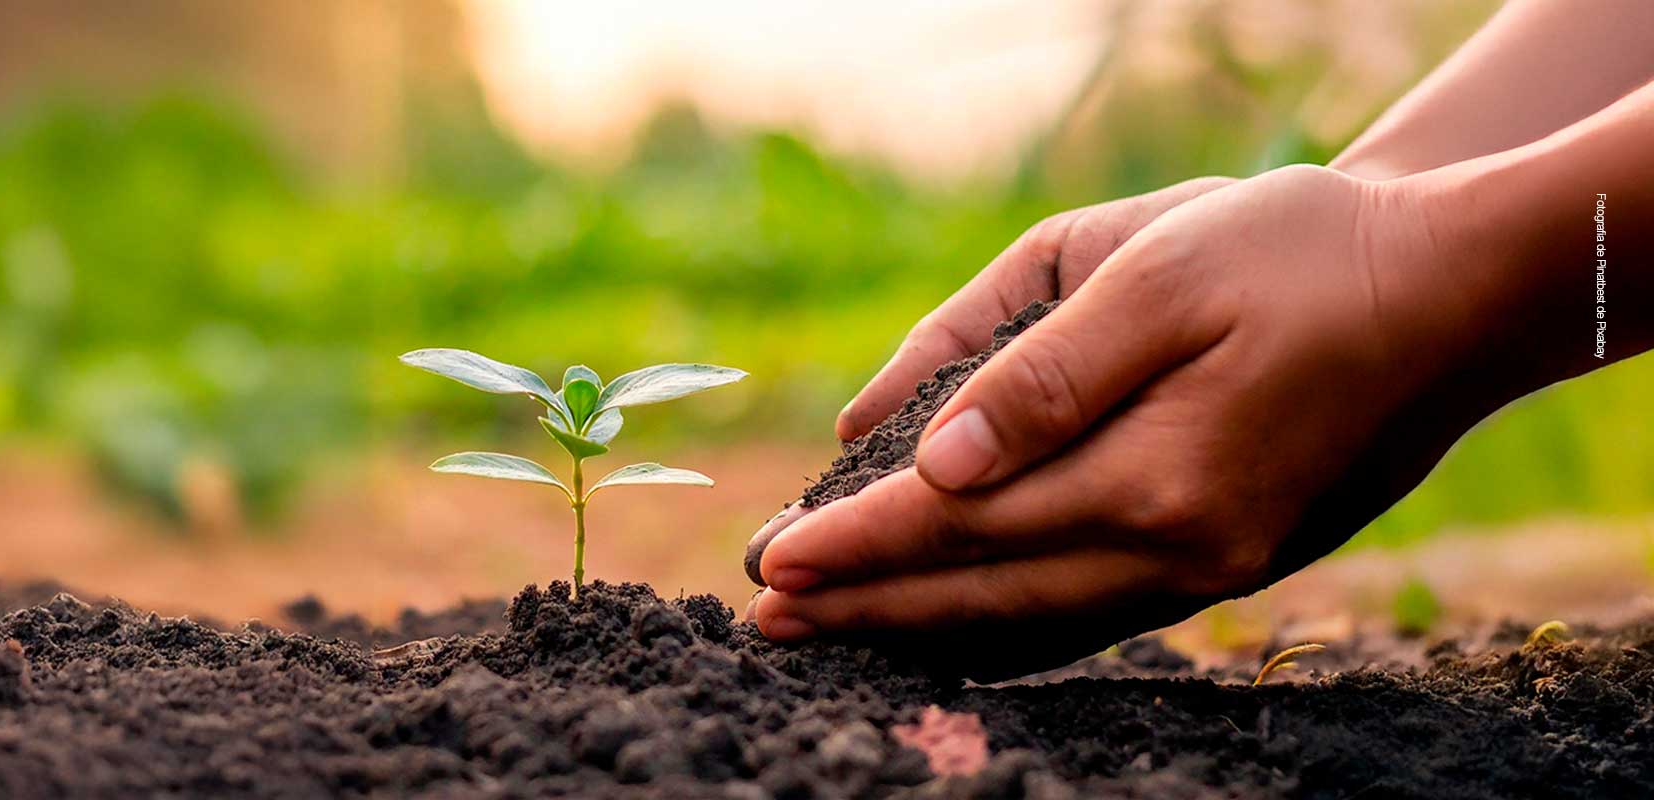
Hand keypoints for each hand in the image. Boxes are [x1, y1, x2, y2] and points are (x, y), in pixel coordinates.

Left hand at [746, 165, 1513, 677]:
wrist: (1448, 291)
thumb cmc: (1301, 254)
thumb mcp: (1160, 272)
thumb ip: (1041, 374)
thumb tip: (932, 459)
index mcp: (1156, 473)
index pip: (964, 527)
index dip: (858, 546)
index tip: (772, 562)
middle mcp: (1180, 547)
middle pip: (986, 594)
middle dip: (867, 605)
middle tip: (766, 615)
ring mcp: (1208, 568)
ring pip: (1035, 621)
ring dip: (924, 625)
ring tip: (834, 628)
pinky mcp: (1225, 564)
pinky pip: (1087, 616)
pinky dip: (1005, 624)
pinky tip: (953, 625)